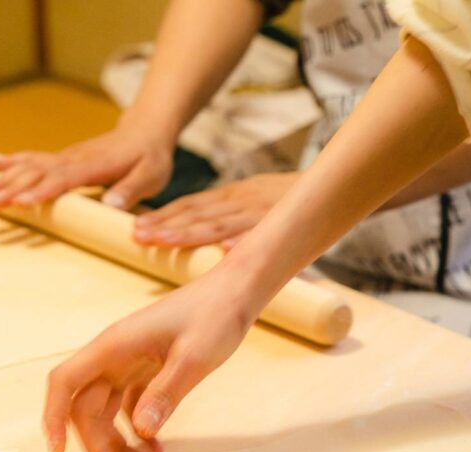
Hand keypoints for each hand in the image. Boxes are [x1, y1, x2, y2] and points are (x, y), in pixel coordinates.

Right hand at [0, 122, 172, 209]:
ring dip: (4, 177)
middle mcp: (74, 159)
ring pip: (29, 166)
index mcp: (96, 165)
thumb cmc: (150, 158)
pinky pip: (31, 158)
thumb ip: (131, 190)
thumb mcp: (151, 176)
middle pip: (38, 172)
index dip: (42, 190)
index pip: (65, 179)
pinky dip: (9, 160)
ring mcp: (65, 157)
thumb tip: (112, 205)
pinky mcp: (62, 159)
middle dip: (12, 186)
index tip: (21, 201)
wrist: (145, 131)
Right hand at [42, 269, 256, 451]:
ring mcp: (130, 362)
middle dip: (100, 448)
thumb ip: (166, 392)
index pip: (65, 383)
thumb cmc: (215, 315)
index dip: (52, 418)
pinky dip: (138, 430)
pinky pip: (130, 406)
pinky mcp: (148, 369)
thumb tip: (140, 430)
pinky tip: (156, 448)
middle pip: (87, 408)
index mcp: (114, 347)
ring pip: (108, 411)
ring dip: (119, 443)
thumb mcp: (194, 356)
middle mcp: (114, 356)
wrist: (236, 291)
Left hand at [132, 173, 299, 248]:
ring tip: (165, 241)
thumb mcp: (255, 203)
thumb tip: (208, 245)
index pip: (191, 206)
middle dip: (166, 225)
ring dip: (191, 233)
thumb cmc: (289, 199)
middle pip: (198, 213)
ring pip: (220, 222)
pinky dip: (244, 239)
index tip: (138, 229)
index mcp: (232, 197)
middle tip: (139, 236)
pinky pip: (261, 231)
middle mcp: (240, 200)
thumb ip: (231, 220)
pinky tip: (227, 250)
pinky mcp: (282, 218)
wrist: (332, 183)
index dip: (165, 217)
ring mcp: (260, 209)